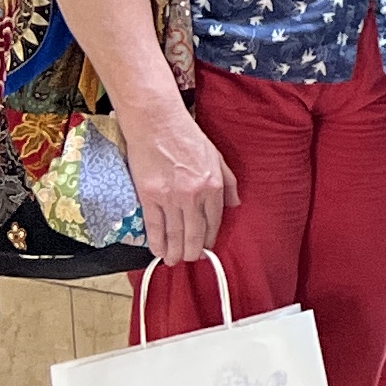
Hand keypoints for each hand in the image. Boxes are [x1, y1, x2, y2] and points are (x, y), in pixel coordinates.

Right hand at [130, 100, 237, 266]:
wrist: (157, 123)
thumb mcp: (217, 156)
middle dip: (193, 250)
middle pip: (194, 232)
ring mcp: (171, 196)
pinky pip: (154, 225)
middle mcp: (194, 194)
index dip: (210, 238)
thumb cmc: (187, 136)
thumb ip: (228, 182)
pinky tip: (157, 251)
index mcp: (213, 185)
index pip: (214, 220)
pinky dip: (156, 241)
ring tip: (173, 261)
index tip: (207, 248)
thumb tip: (236, 203)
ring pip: (174, 232)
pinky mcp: (149, 195)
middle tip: (190, 260)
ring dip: (174, 251)